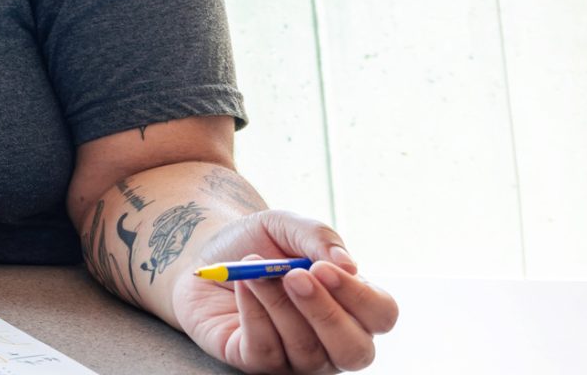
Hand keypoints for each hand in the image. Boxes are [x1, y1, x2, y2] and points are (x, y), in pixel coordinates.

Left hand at [171, 210, 398, 372]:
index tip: (323, 268)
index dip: (358, 296)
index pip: (381, 315)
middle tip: (293, 276)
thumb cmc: (258, 243)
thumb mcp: (287, 225)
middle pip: (354, 350)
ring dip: (278, 305)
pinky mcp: (260, 362)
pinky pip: (266, 351)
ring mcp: (299, 357)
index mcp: (354, 305)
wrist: (205, 252)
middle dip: (325, 313)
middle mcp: (334, 339)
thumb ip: (319, 237)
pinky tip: (243, 285)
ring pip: (306, 350)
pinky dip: (254, 314)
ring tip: (254, 270)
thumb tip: (348, 264)